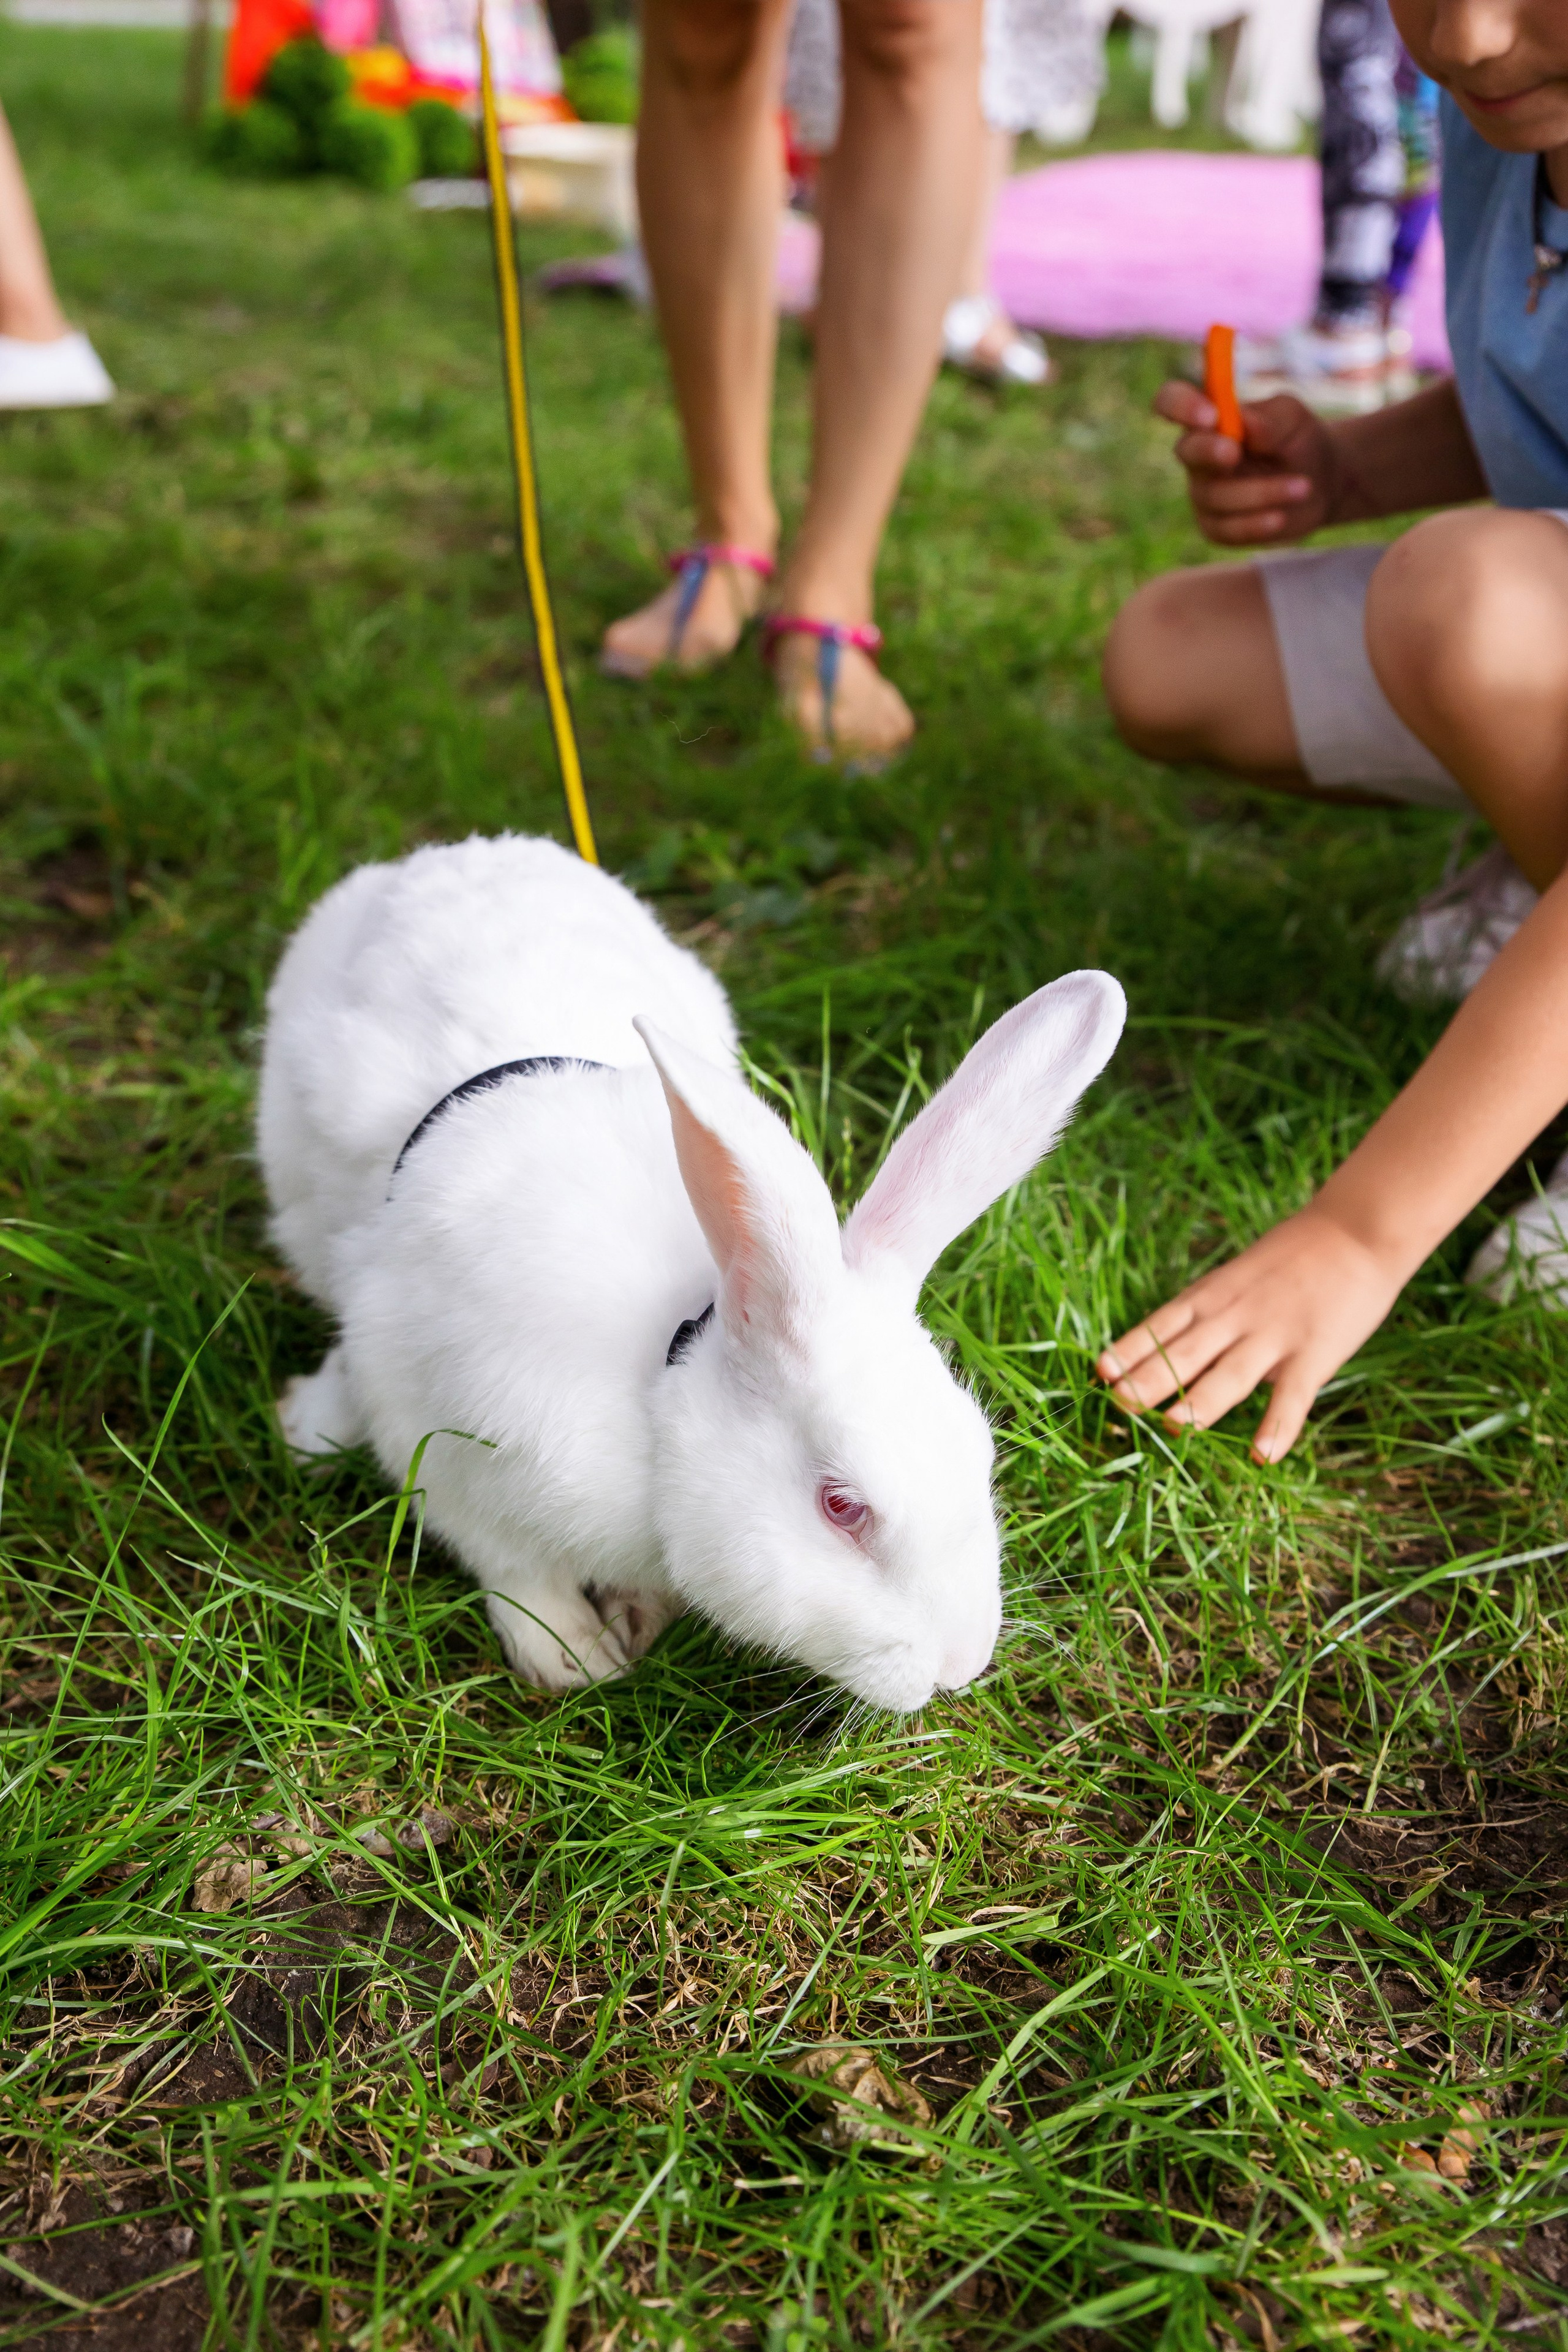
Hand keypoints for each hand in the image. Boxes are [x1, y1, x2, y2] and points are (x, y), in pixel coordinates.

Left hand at [1096, 1206, 1404, 1461]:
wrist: (1355, 1231)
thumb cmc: (1289, 1259)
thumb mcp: (1232, 1278)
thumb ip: (1203, 1313)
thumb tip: (1161, 1349)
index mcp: (1209, 1297)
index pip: (1160, 1326)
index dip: (1130, 1350)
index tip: (1100, 1372)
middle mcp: (1232, 1317)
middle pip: (1183, 1353)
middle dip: (1148, 1380)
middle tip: (1118, 1404)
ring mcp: (1272, 1336)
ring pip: (1228, 1375)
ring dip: (1200, 1403)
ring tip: (1172, 1426)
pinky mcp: (1313, 1354)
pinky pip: (1292, 1398)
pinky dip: (1278, 1427)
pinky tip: (1262, 1455)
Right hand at [1154, 379, 1347, 546]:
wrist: (1321, 482)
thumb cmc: (1298, 439)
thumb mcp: (1292, 420)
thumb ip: (1269, 420)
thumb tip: (1245, 424)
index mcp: (1209, 418)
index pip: (1172, 401)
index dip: (1180, 405)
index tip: (1209, 415)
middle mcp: (1198, 455)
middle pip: (1187, 451)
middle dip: (1208, 452)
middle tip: (1234, 453)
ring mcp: (1204, 493)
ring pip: (1215, 495)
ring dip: (1262, 492)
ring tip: (1304, 487)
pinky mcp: (1216, 527)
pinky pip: (1227, 529)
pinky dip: (1256, 524)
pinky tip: (1280, 519)